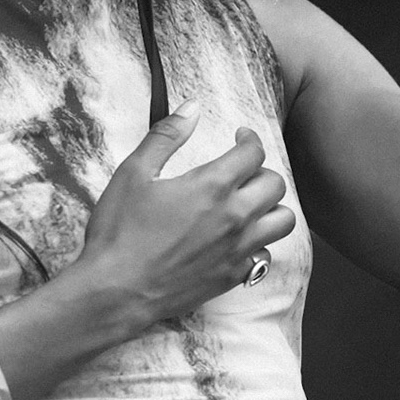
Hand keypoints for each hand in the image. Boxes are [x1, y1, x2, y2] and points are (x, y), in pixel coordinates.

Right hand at [75, 101, 294, 320]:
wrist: (116, 292)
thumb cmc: (120, 232)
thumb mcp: (134, 172)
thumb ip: (167, 135)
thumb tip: (192, 107)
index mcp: (213, 186)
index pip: (254, 153)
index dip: (250, 139)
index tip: (240, 138)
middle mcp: (235, 216)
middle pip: (275, 184)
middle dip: (261, 170)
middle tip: (242, 171)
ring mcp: (238, 249)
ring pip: (283, 221)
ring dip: (271, 207)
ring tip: (250, 204)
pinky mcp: (233, 276)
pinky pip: (266, 256)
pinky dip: (260, 243)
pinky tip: (239, 239)